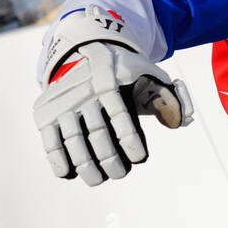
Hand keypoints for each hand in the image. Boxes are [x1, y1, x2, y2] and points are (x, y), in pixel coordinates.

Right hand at [33, 5, 192, 185]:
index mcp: (110, 81)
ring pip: (73, 140)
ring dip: (85, 165)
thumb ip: (169, 97)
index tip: (140, 158)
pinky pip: (49, 140)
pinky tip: (69, 174)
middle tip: (120, 174)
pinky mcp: (45, 112)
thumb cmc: (125, 70)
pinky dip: (57, 159)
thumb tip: (183, 121)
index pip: (120, 115)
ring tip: (98, 179)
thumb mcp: (149, 73)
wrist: (84, 48)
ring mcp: (62, 103)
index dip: (130, 140)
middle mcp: (83, 92)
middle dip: (109, 158)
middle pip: (96, 132)